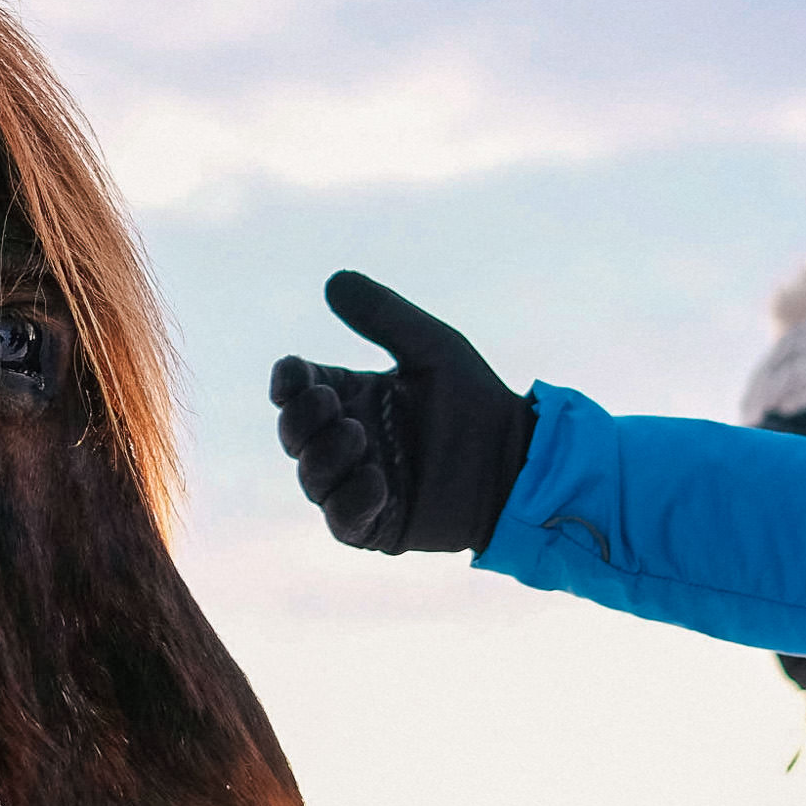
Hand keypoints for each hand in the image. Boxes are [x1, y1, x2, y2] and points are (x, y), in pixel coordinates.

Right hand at [269, 270, 533, 554]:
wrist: (518, 462)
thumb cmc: (476, 401)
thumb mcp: (433, 348)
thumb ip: (385, 316)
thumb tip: (333, 280)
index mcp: (351, 396)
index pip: (297, 388)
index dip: (287, 382)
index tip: (295, 373)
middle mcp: (346, 441)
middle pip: (294, 434)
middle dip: (300, 419)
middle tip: (331, 403)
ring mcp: (356, 484)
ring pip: (312, 477)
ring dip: (324, 457)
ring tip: (357, 436)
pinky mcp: (375, 525)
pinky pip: (343, 518)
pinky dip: (351, 500)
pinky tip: (378, 481)